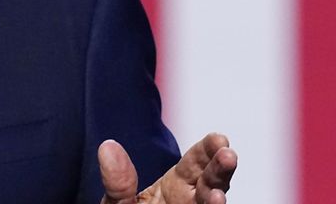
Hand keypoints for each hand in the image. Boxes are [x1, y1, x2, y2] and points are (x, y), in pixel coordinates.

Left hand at [99, 132, 235, 203]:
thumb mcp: (119, 203)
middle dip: (220, 169)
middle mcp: (191, 201)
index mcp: (176, 186)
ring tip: (218, 196)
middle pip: (211, 182)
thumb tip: (107, 147)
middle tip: (227, 156)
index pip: (196, 162)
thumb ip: (118, 182)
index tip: (218, 139)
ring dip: (218, 199)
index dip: (207, 149)